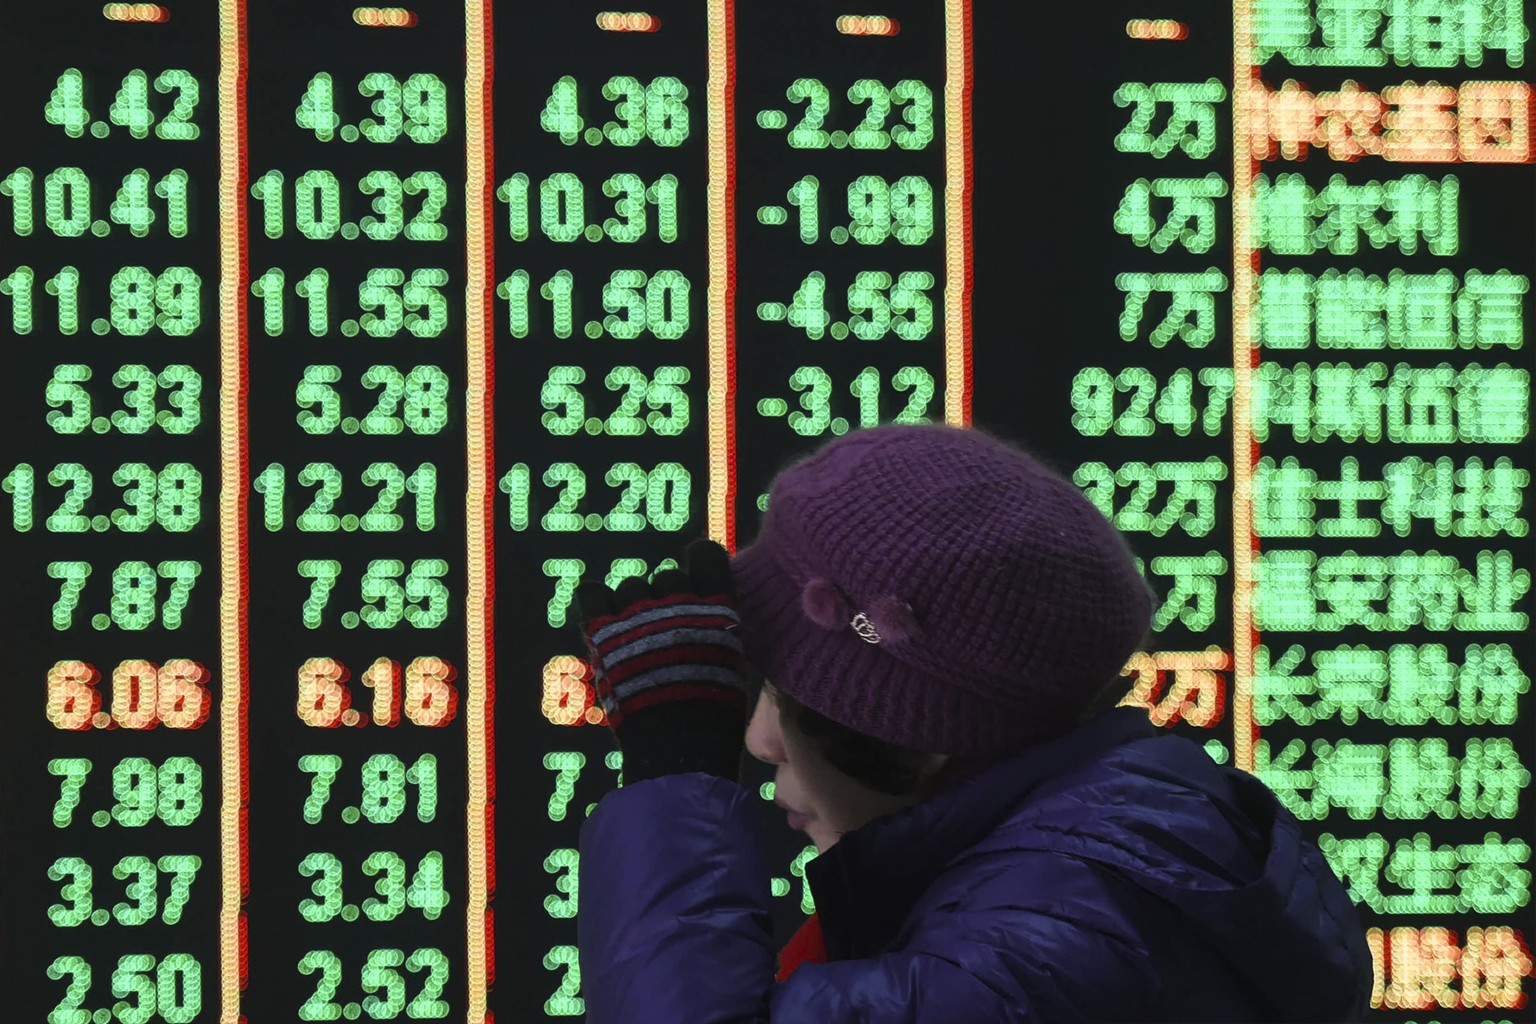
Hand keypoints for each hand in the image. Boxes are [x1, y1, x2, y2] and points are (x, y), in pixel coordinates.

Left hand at [575, 538, 753, 782]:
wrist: (679, 744)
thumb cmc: (713, 712)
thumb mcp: (731, 662)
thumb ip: (716, 630)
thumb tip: (707, 618)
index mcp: (716, 605)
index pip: (706, 556)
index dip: (701, 563)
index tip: (698, 580)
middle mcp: (677, 601)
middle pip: (667, 577)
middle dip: (666, 599)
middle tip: (666, 633)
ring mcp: (639, 614)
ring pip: (631, 587)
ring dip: (633, 607)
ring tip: (635, 640)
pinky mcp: (605, 632)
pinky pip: (593, 595)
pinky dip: (595, 601)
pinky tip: (600, 616)